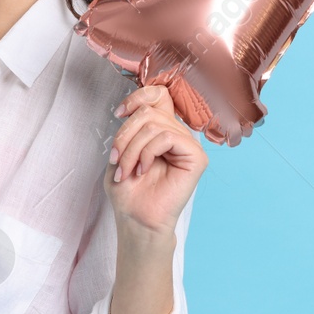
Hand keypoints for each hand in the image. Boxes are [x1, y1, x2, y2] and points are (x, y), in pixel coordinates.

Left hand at [105, 83, 207, 235]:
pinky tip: (143, 170)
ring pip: (154, 125)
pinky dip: (147, 152)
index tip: (118, 114)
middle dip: (125, 135)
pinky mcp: (196, 157)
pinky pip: (167, 137)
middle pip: (149, 111)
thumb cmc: (128, 190)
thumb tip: (136, 108)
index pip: (158, 95)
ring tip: (126, 170)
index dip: (137, 97)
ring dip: (132, 148)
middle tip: (116, 159)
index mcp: (161, 130)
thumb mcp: (121, 151)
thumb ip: (131, 126)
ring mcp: (187, 145)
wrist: (136, 219)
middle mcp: (176, 134)